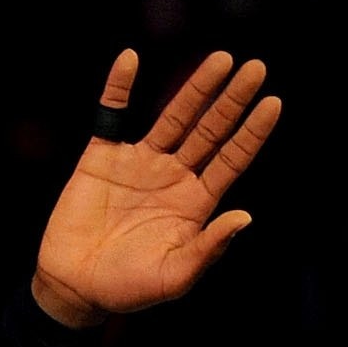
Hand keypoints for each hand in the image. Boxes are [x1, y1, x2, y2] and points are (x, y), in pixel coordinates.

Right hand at [31, 49, 281, 328]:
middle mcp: (173, 176)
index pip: (231, 158)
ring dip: (195, 88)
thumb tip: (246, 217)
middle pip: (210, 130)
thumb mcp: (174, 276)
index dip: (252, 132)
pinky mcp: (101, 158)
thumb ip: (209, 248)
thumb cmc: (128, 288)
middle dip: (233, 100)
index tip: (274, 102)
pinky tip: (130, 59)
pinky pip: (110, 116)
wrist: (73, 286)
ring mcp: (138, 163)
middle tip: (256, 68)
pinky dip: (117, 87)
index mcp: (195, 201)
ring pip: (173, 118)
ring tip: (221, 59)